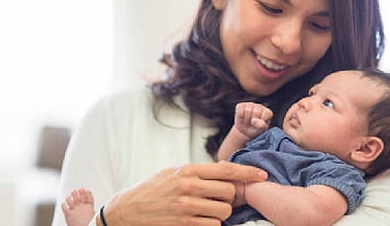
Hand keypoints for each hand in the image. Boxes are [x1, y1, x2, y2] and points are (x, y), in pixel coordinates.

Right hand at [101, 161, 266, 225]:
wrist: (127, 211)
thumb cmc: (152, 190)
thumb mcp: (172, 173)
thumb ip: (197, 172)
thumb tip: (224, 170)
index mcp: (187, 170)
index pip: (226, 169)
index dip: (247, 172)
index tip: (262, 175)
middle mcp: (189, 186)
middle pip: (229, 192)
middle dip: (230, 197)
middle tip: (222, 198)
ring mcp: (187, 207)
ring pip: (223, 211)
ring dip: (220, 213)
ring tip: (206, 210)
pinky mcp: (185, 224)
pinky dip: (210, 224)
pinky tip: (199, 219)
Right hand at [234, 102, 272, 138]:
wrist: (244, 131)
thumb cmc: (255, 130)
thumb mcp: (260, 131)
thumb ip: (261, 126)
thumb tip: (254, 120)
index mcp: (267, 112)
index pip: (267, 113)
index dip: (262, 121)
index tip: (260, 125)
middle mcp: (260, 107)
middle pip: (256, 112)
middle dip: (253, 121)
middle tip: (252, 124)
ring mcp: (250, 105)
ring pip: (247, 110)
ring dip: (246, 119)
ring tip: (247, 122)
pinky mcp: (241, 105)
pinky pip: (240, 109)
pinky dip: (240, 116)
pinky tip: (242, 118)